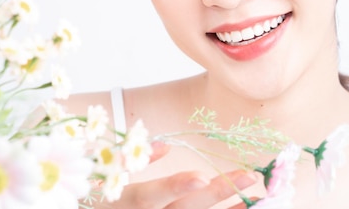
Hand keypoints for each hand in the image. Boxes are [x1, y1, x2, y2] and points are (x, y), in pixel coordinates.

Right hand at [93, 141, 257, 208]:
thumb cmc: (92, 197)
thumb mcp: (102, 175)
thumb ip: (129, 159)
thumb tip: (163, 146)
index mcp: (123, 204)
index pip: (149, 196)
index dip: (174, 186)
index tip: (200, 175)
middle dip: (216, 194)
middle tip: (247, 176)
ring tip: (256, 200)